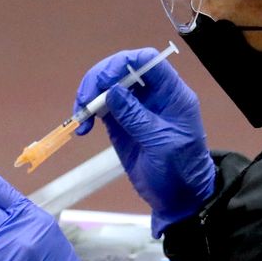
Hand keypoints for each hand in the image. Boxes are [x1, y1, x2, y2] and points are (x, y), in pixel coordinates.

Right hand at [74, 48, 215, 235]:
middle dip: (99, 79)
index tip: (104, 80)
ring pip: (107, 86)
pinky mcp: (120, 123)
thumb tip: (112, 91)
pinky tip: (82, 127)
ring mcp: (134, 108)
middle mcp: (152, 95)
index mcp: (171, 94)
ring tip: (80, 116)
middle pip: (122, 69)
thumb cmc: (180, 170)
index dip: (123, 63)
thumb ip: (137, 117)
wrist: (178, 198)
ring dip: (89, 96)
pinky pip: (100, 107)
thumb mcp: (161, 144)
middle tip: (85, 99)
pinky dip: (87, 113)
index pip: (147, 61)